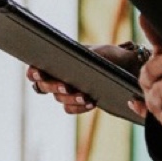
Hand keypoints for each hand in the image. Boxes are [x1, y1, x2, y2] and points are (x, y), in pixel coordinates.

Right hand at [27, 45, 142, 115]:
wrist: (128, 69)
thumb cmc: (110, 56)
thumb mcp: (98, 52)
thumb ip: (85, 55)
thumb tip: (75, 59)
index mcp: (56, 61)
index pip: (35, 69)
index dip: (33, 72)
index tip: (39, 73)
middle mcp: (57, 77)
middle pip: (43, 86)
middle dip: (53, 86)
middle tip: (66, 86)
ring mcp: (66, 91)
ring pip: (58, 98)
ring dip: (69, 98)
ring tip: (84, 96)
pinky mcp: (77, 103)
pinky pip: (69, 109)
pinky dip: (78, 107)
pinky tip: (91, 102)